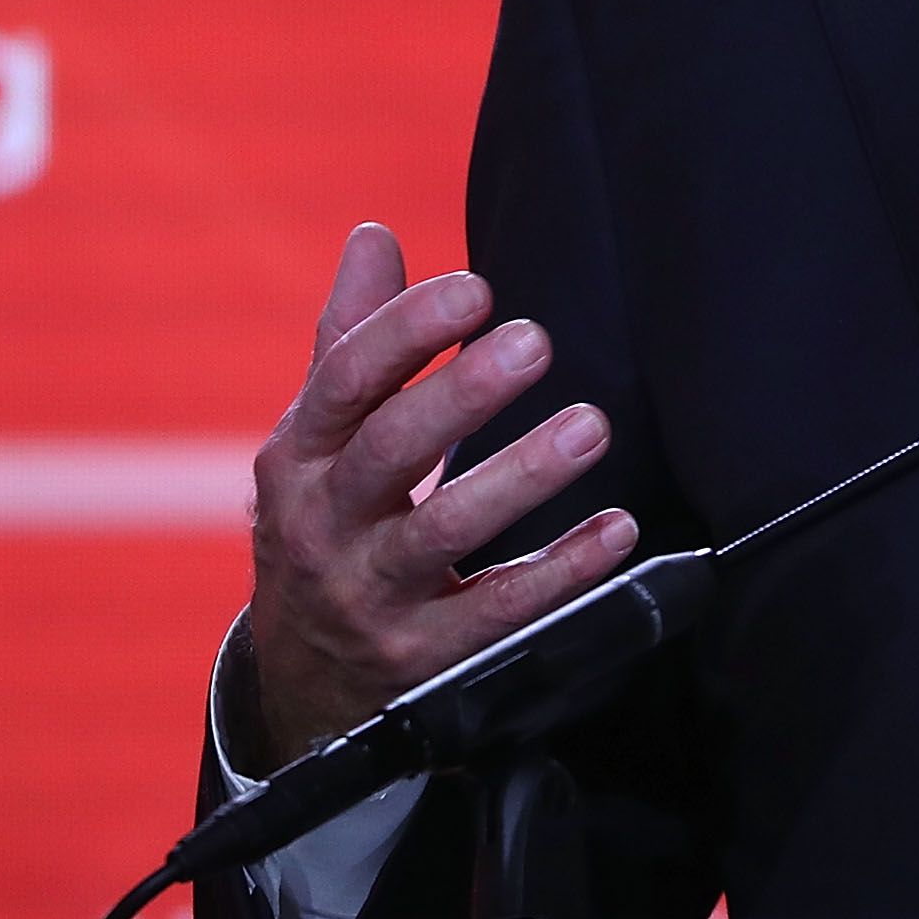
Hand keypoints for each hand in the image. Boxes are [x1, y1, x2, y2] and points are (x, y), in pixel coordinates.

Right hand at [238, 223, 635, 769]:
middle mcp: (323, 526)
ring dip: (519, 476)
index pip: (343, 382)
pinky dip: (561, 570)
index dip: (404, 331)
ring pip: (441, 534)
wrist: (305, 685)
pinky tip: (618, 529)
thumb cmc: (331, 522)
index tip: (476, 288)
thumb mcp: (321, 440)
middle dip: (461, 395)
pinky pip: (497, 613)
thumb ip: (352, 338)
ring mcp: (370, 597)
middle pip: (388, 451)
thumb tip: (373, 233)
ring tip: (590, 426)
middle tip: (537, 341)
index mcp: (300, 457)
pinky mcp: (424, 661)